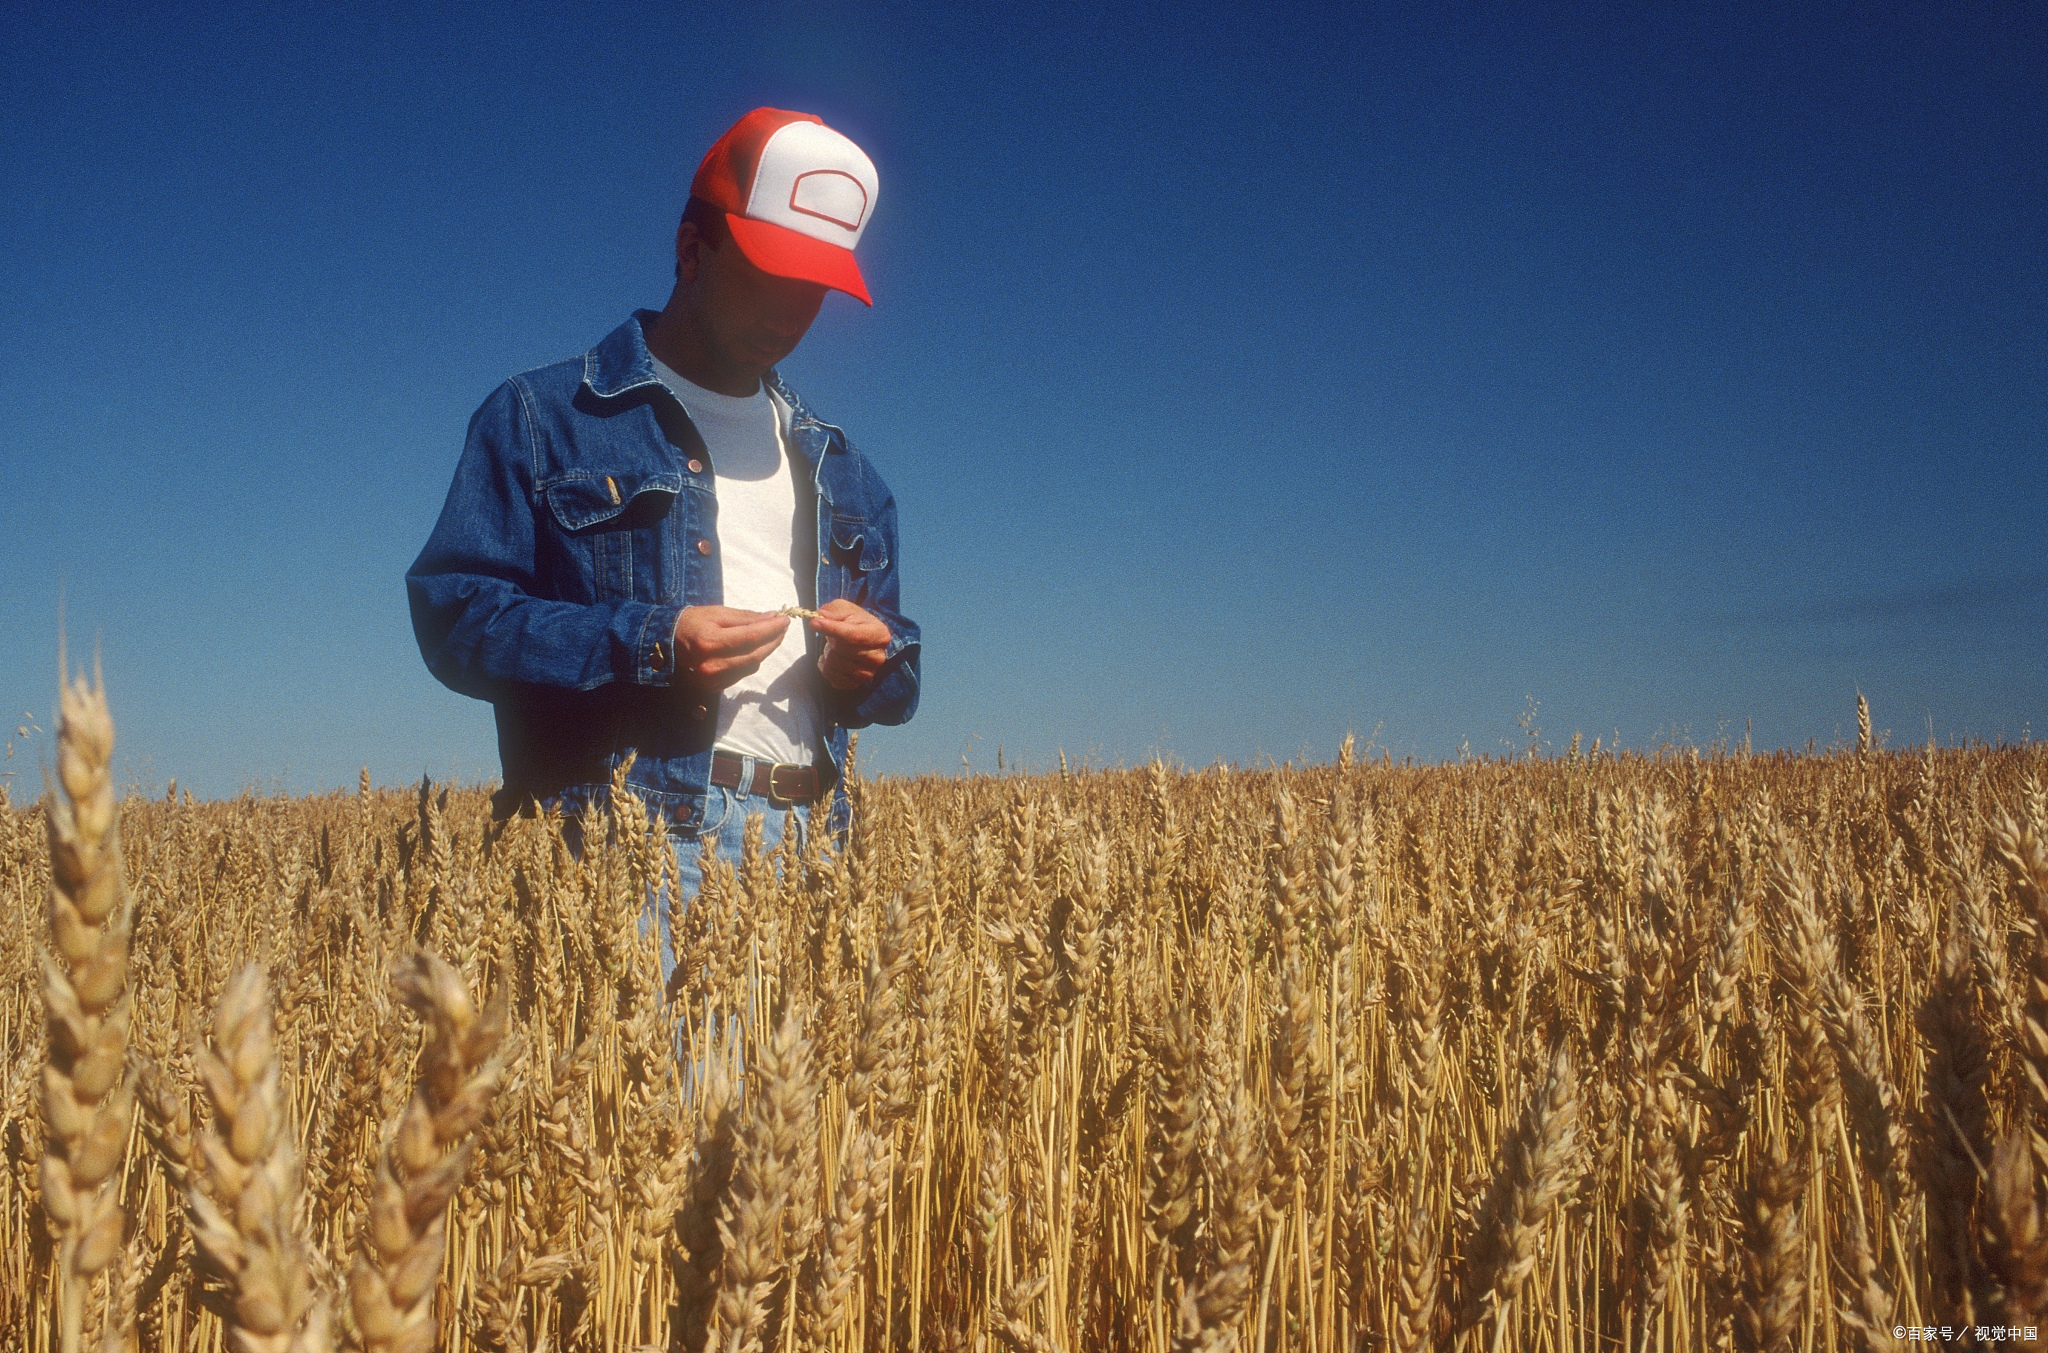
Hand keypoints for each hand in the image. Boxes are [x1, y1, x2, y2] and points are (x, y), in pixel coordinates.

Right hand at [672, 606, 789, 692]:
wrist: (665, 643)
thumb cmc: (691, 623)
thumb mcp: (716, 613)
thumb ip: (746, 618)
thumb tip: (772, 617)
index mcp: (709, 642)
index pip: (751, 637)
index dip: (771, 629)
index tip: (785, 620)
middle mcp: (711, 665)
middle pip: (754, 656)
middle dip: (773, 641)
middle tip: (782, 628)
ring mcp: (711, 680)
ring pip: (751, 667)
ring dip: (764, 652)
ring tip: (771, 636)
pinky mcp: (713, 687)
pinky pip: (741, 674)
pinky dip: (751, 661)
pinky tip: (754, 649)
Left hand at [810, 599, 891, 691]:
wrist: (861, 639)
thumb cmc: (854, 622)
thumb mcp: (845, 609)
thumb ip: (833, 611)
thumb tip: (820, 617)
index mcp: (880, 635)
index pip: (853, 636)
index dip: (832, 629)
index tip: (815, 623)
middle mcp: (878, 657)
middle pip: (841, 650)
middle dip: (830, 640)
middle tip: (833, 636)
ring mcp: (868, 673)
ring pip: (834, 664)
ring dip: (827, 653)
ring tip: (834, 647)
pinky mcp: (855, 684)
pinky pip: (831, 677)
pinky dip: (826, 667)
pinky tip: (833, 659)